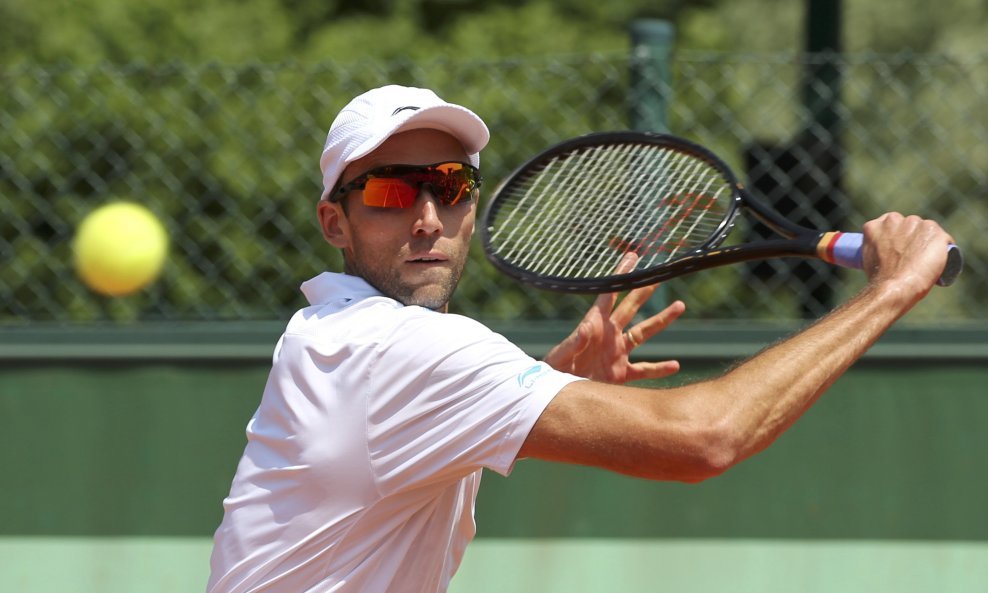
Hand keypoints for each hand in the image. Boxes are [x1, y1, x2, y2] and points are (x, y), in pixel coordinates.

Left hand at [543, 252, 685, 383]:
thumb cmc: (554, 371)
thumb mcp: (562, 356)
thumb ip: (575, 342)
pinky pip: (644, 369)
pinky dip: (659, 369)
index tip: (633, 257)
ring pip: (644, 333)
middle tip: (659, 274)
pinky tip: (675, 365)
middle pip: (631, 307)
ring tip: (679, 305)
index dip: (621, 276)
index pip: (609, 294)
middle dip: (644, 290)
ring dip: (662, 320)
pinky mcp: (621, 373)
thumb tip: (586, 327)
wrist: (556, 395)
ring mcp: (616, 353)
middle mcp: (609, 335)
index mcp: (594, 325)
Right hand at [861, 212, 954, 302]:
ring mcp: (915, 224)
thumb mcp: (867, 258)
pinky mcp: (934, 232)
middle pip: (910, 225)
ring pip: (927, 231)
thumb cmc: (880, 279)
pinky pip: (945, 239)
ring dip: (928, 241)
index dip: (897, 236)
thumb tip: (882, 252)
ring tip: (926, 260)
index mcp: (875, 225)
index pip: (891, 224)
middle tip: (913, 256)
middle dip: (913, 236)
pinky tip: (941, 259)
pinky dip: (944, 249)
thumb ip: (875, 247)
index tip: (900, 248)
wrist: (895, 287)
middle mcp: (894, 220)